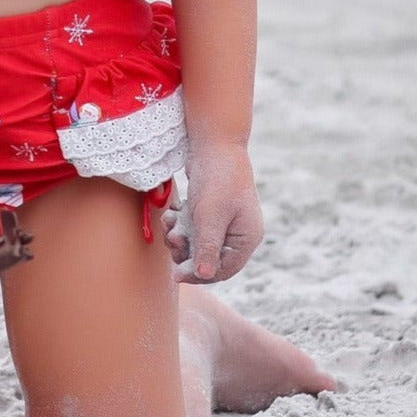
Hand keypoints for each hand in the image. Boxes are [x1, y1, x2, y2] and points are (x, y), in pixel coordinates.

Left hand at [162, 141, 262, 282]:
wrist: (214, 141)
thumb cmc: (217, 179)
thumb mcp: (210, 216)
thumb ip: (207, 247)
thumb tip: (204, 275)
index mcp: (246, 238)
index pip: (223, 270)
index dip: (199, 274)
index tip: (176, 275)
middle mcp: (238, 232)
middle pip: (208, 257)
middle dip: (186, 251)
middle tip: (172, 238)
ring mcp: (225, 220)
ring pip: (197, 242)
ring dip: (180, 236)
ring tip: (169, 223)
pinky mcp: (211, 209)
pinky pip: (193, 226)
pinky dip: (180, 222)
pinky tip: (171, 212)